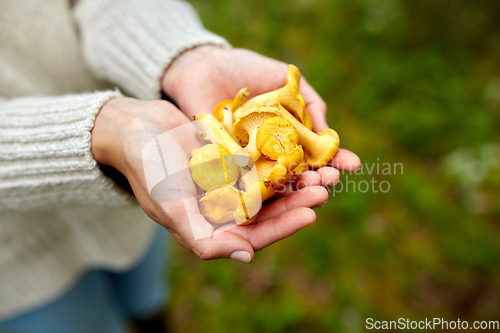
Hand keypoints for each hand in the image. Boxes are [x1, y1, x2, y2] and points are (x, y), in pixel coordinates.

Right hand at [91, 98, 332, 261]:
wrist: (136, 129)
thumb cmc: (147, 170)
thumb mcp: (170, 207)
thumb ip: (202, 239)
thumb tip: (246, 258)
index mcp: (213, 225)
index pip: (256, 234)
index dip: (284, 226)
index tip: (310, 214)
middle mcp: (226, 207)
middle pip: (271, 209)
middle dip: (299, 200)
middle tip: (326, 186)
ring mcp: (232, 181)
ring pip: (272, 185)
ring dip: (297, 178)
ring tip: (323, 168)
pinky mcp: (235, 158)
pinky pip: (264, 159)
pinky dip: (282, 155)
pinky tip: (302, 147)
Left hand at [162, 46, 360, 186]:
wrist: (205, 65)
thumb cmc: (247, 70)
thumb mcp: (287, 79)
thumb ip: (309, 103)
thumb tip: (330, 134)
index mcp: (289, 137)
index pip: (317, 155)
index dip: (335, 161)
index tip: (353, 165)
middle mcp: (271, 155)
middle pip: (299, 174)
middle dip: (318, 180)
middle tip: (331, 181)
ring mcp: (248, 164)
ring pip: (275, 184)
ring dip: (296, 190)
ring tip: (314, 190)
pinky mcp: (223, 168)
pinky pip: (242, 183)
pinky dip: (259, 190)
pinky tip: (276, 192)